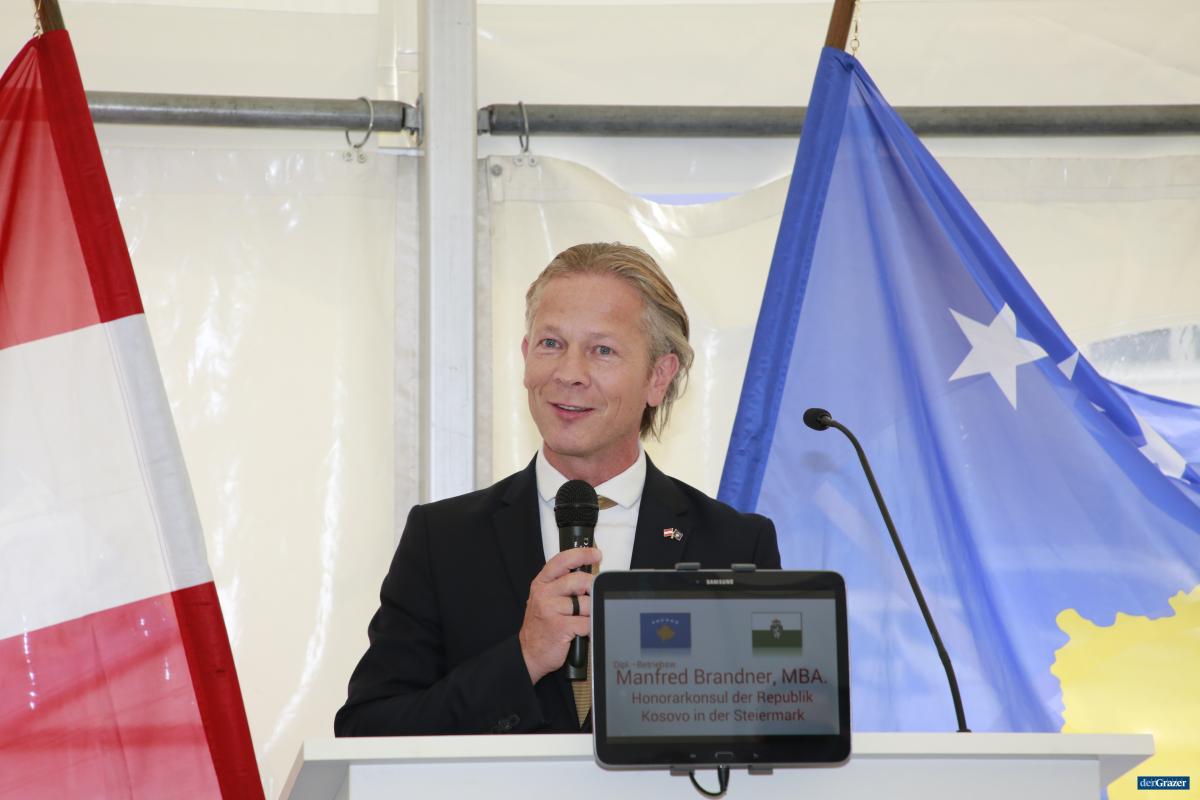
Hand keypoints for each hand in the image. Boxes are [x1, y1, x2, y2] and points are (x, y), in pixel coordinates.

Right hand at [518, 546, 601, 683]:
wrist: (528, 653)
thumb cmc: (541, 626)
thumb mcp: (544, 599)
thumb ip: (561, 585)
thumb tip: (587, 575)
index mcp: (541, 583)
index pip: (562, 561)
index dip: (581, 554)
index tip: (595, 554)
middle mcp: (544, 593)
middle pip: (580, 580)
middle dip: (592, 588)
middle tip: (591, 597)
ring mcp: (551, 609)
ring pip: (586, 603)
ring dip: (589, 613)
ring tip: (580, 619)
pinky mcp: (560, 626)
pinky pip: (586, 622)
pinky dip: (589, 628)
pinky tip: (580, 631)